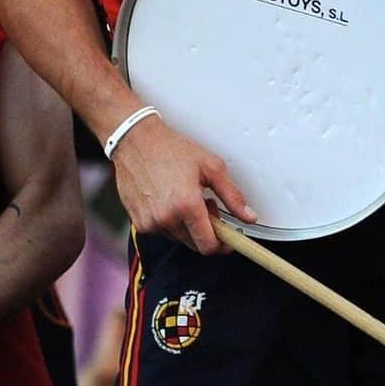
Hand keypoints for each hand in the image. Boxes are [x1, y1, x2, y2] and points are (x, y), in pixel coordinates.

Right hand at [110, 115, 255, 254]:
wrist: (135, 139)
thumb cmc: (170, 148)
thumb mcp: (210, 166)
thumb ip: (232, 195)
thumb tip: (249, 217)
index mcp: (187, 205)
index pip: (209, 246)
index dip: (222, 245)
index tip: (227, 238)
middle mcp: (166, 218)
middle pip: (195, 244)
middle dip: (205, 230)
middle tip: (205, 206)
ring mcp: (150, 221)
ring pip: (178, 237)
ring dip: (185, 225)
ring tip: (183, 198)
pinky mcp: (138, 221)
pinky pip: (160, 231)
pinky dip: (168, 221)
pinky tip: (166, 199)